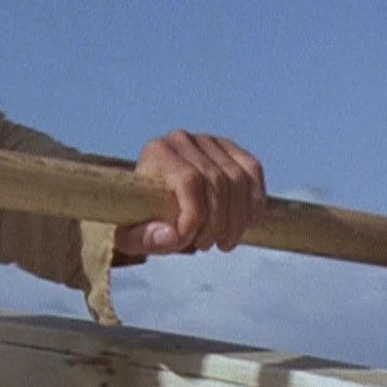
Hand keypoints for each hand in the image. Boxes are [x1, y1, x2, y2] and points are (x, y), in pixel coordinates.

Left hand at [115, 129, 265, 255]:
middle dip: (217, 223)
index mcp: (156, 152)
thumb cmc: (141, 218)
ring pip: (238, 180)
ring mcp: (208, 141)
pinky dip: (255, 201)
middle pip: (217, 182)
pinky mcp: (228, 148)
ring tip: (224, 242)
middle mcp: (182, 140)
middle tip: (208, 247)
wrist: (153, 201)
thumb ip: (143, 238)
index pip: (189, 181)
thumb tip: (171, 236)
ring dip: (238, 219)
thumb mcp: (132, 234)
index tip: (189, 242)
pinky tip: (247, 224)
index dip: (195, 217)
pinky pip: (252, 170)